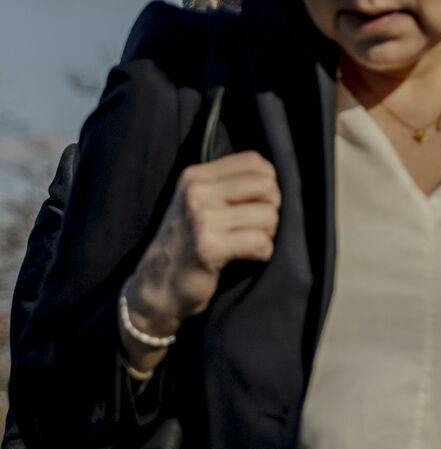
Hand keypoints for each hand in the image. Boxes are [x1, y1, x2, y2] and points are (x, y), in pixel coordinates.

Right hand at [122, 152, 280, 362]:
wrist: (156, 287)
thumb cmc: (186, 244)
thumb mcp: (198, 204)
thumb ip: (228, 185)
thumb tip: (275, 177)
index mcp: (195, 176)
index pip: (255, 162)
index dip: (268, 183)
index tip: (256, 204)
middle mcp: (196, 192)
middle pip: (267, 186)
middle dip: (272, 208)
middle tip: (256, 227)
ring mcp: (201, 219)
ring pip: (269, 216)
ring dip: (268, 234)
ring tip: (248, 243)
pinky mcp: (209, 247)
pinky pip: (261, 243)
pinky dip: (263, 253)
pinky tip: (247, 258)